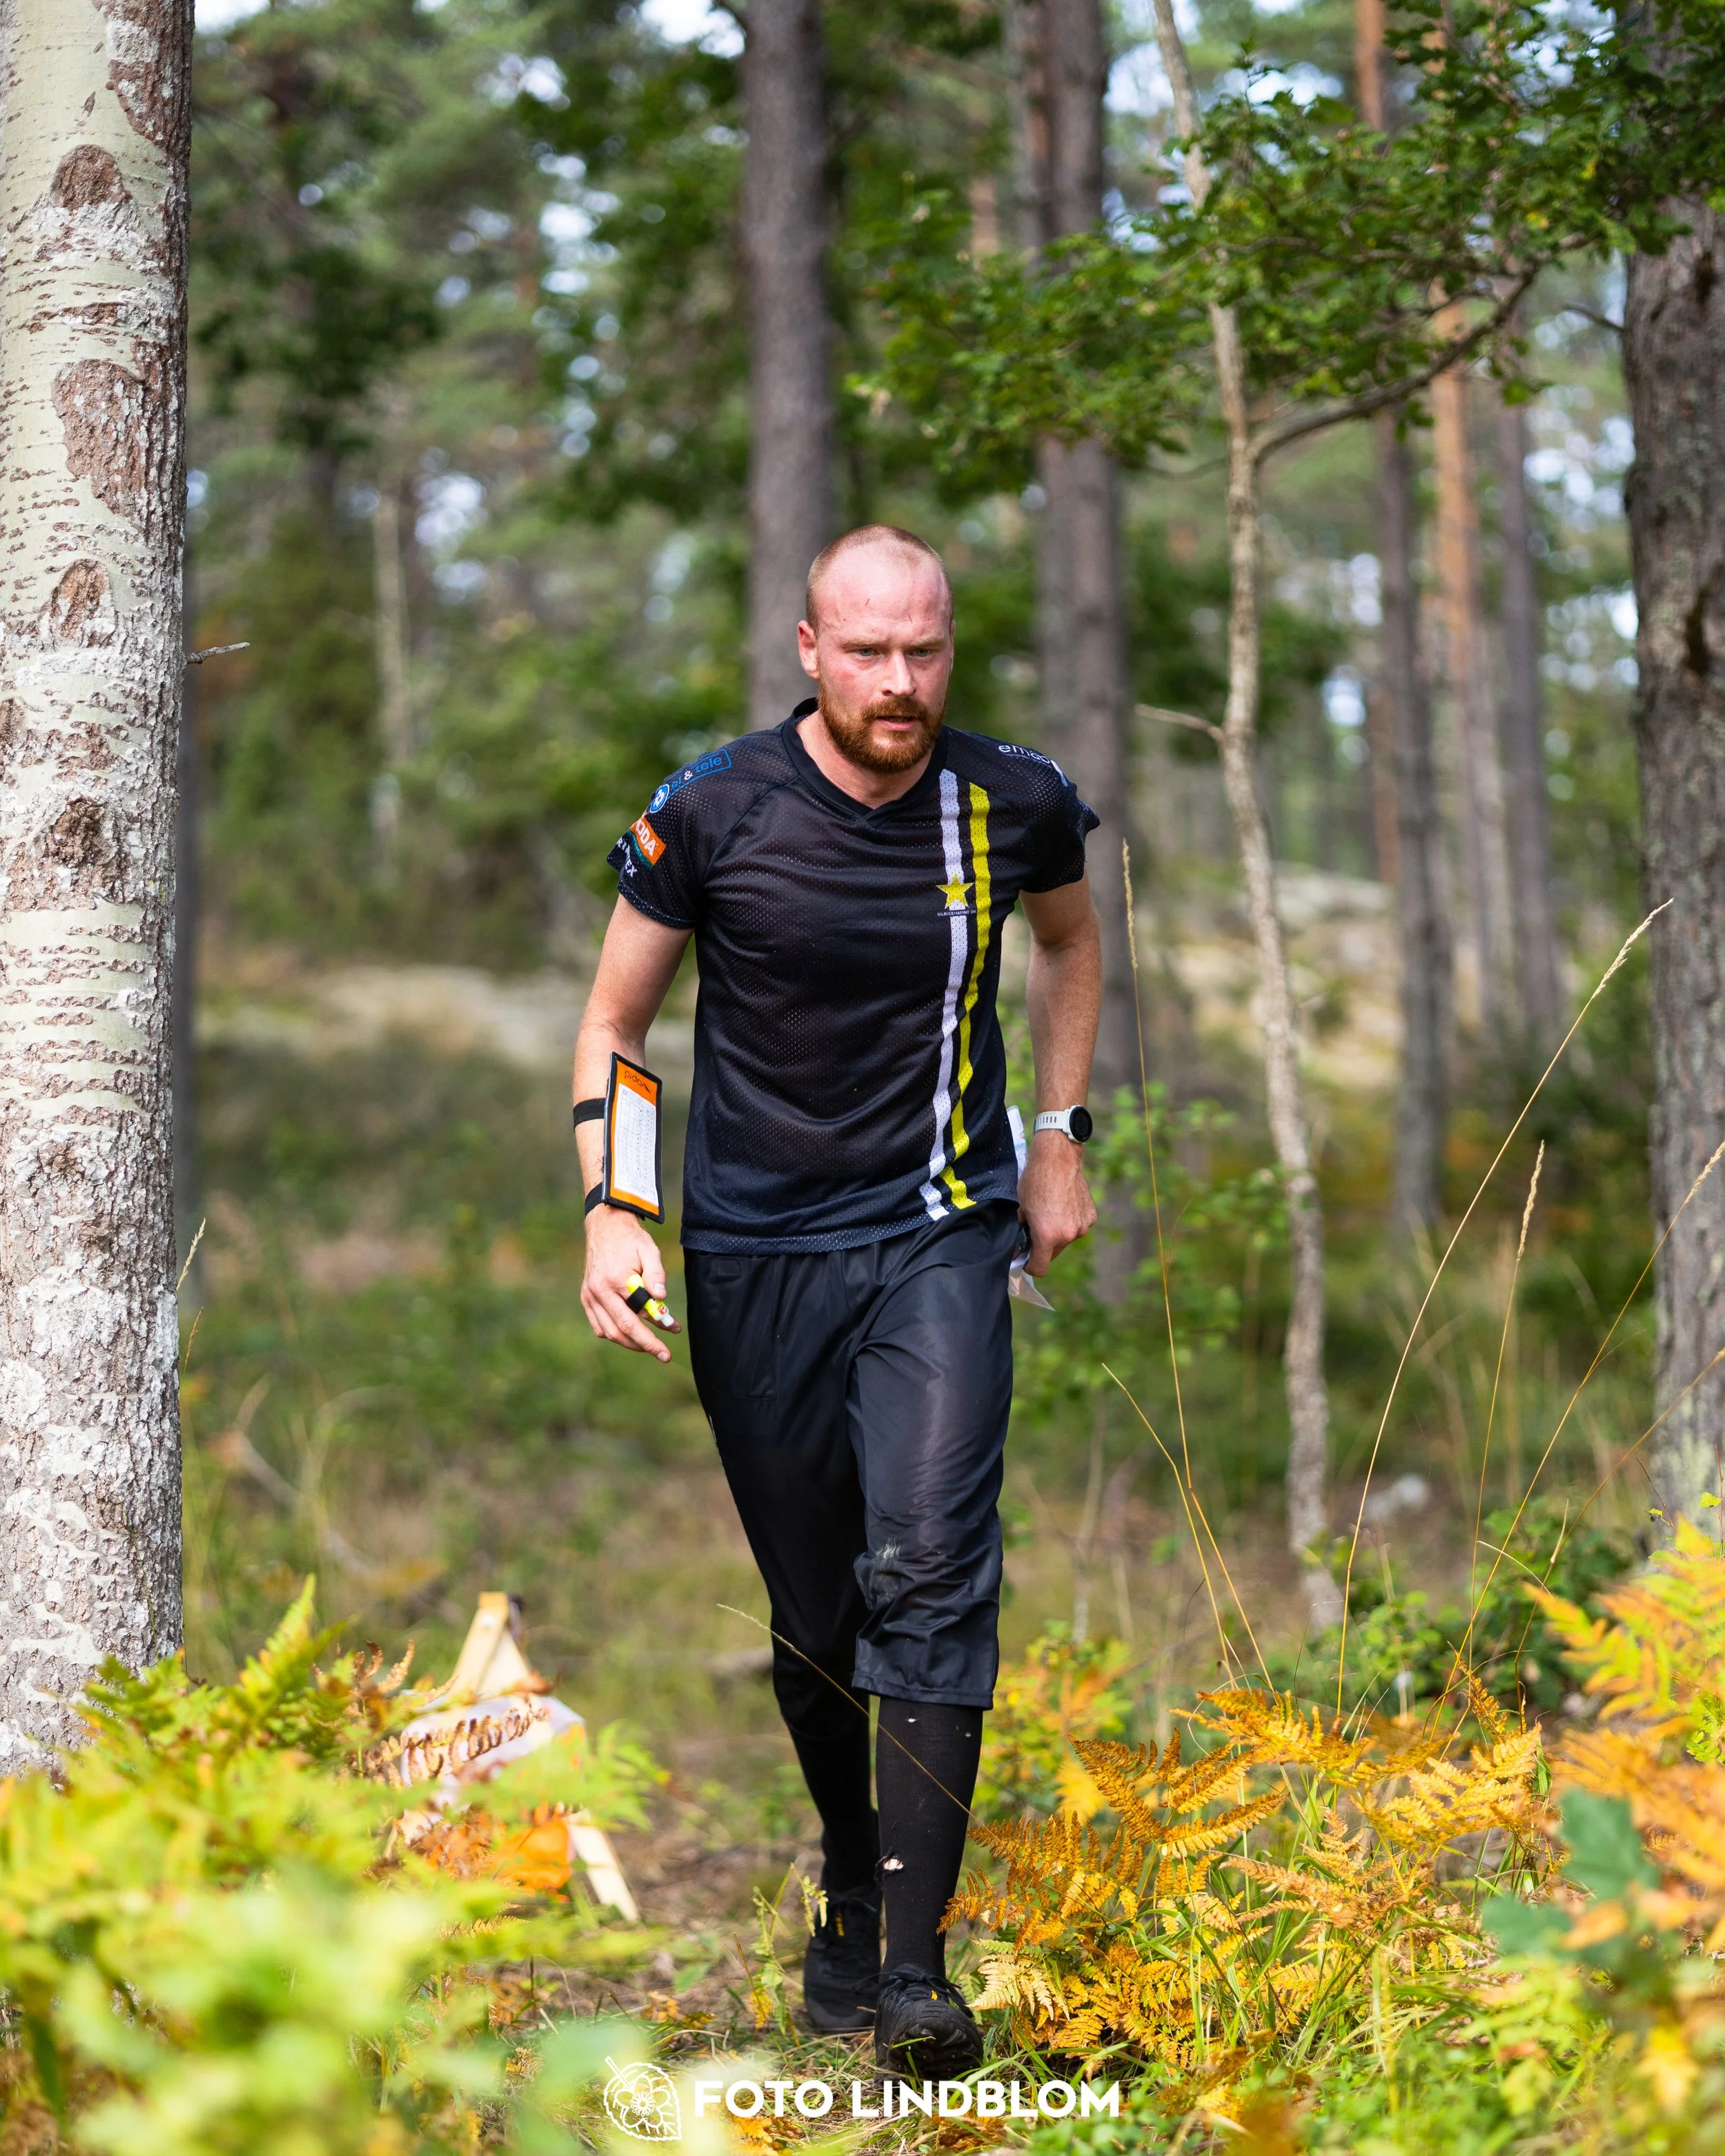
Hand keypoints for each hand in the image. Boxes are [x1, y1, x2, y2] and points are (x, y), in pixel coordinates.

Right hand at [581, 1204, 679, 1361]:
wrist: (606, 1226)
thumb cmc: (631, 1240)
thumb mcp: (649, 1250)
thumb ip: (656, 1274)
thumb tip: (661, 1299)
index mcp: (615, 1280)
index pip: (634, 1318)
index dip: (652, 1336)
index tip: (669, 1345)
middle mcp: (598, 1291)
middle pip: (621, 1330)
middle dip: (644, 1345)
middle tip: (664, 1354)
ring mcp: (589, 1296)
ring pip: (608, 1332)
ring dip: (630, 1342)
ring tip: (650, 1344)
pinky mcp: (586, 1297)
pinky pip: (598, 1325)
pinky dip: (614, 1334)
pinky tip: (630, 1334)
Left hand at [1016, 1130, 1097, 1275]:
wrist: (1058, 1157)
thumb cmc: (1035, 1180)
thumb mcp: (1020, 1208)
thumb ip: (1020, 1231)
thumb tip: (1019, 1246)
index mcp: (1048, 1236)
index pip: (1040, 1268)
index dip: (1029, 1266)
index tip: (1025, 1258)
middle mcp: (1068, 1235)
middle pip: (1053, 1254)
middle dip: (1043, 1247)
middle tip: (1034, 1229)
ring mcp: (1082, 1226)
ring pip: (1066, 1240)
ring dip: (1057, 1234)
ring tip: (1050, 1212)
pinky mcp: (1091, 1216)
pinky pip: (1077, 1226)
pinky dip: (1069, 1222)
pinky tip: (1063, 1205)